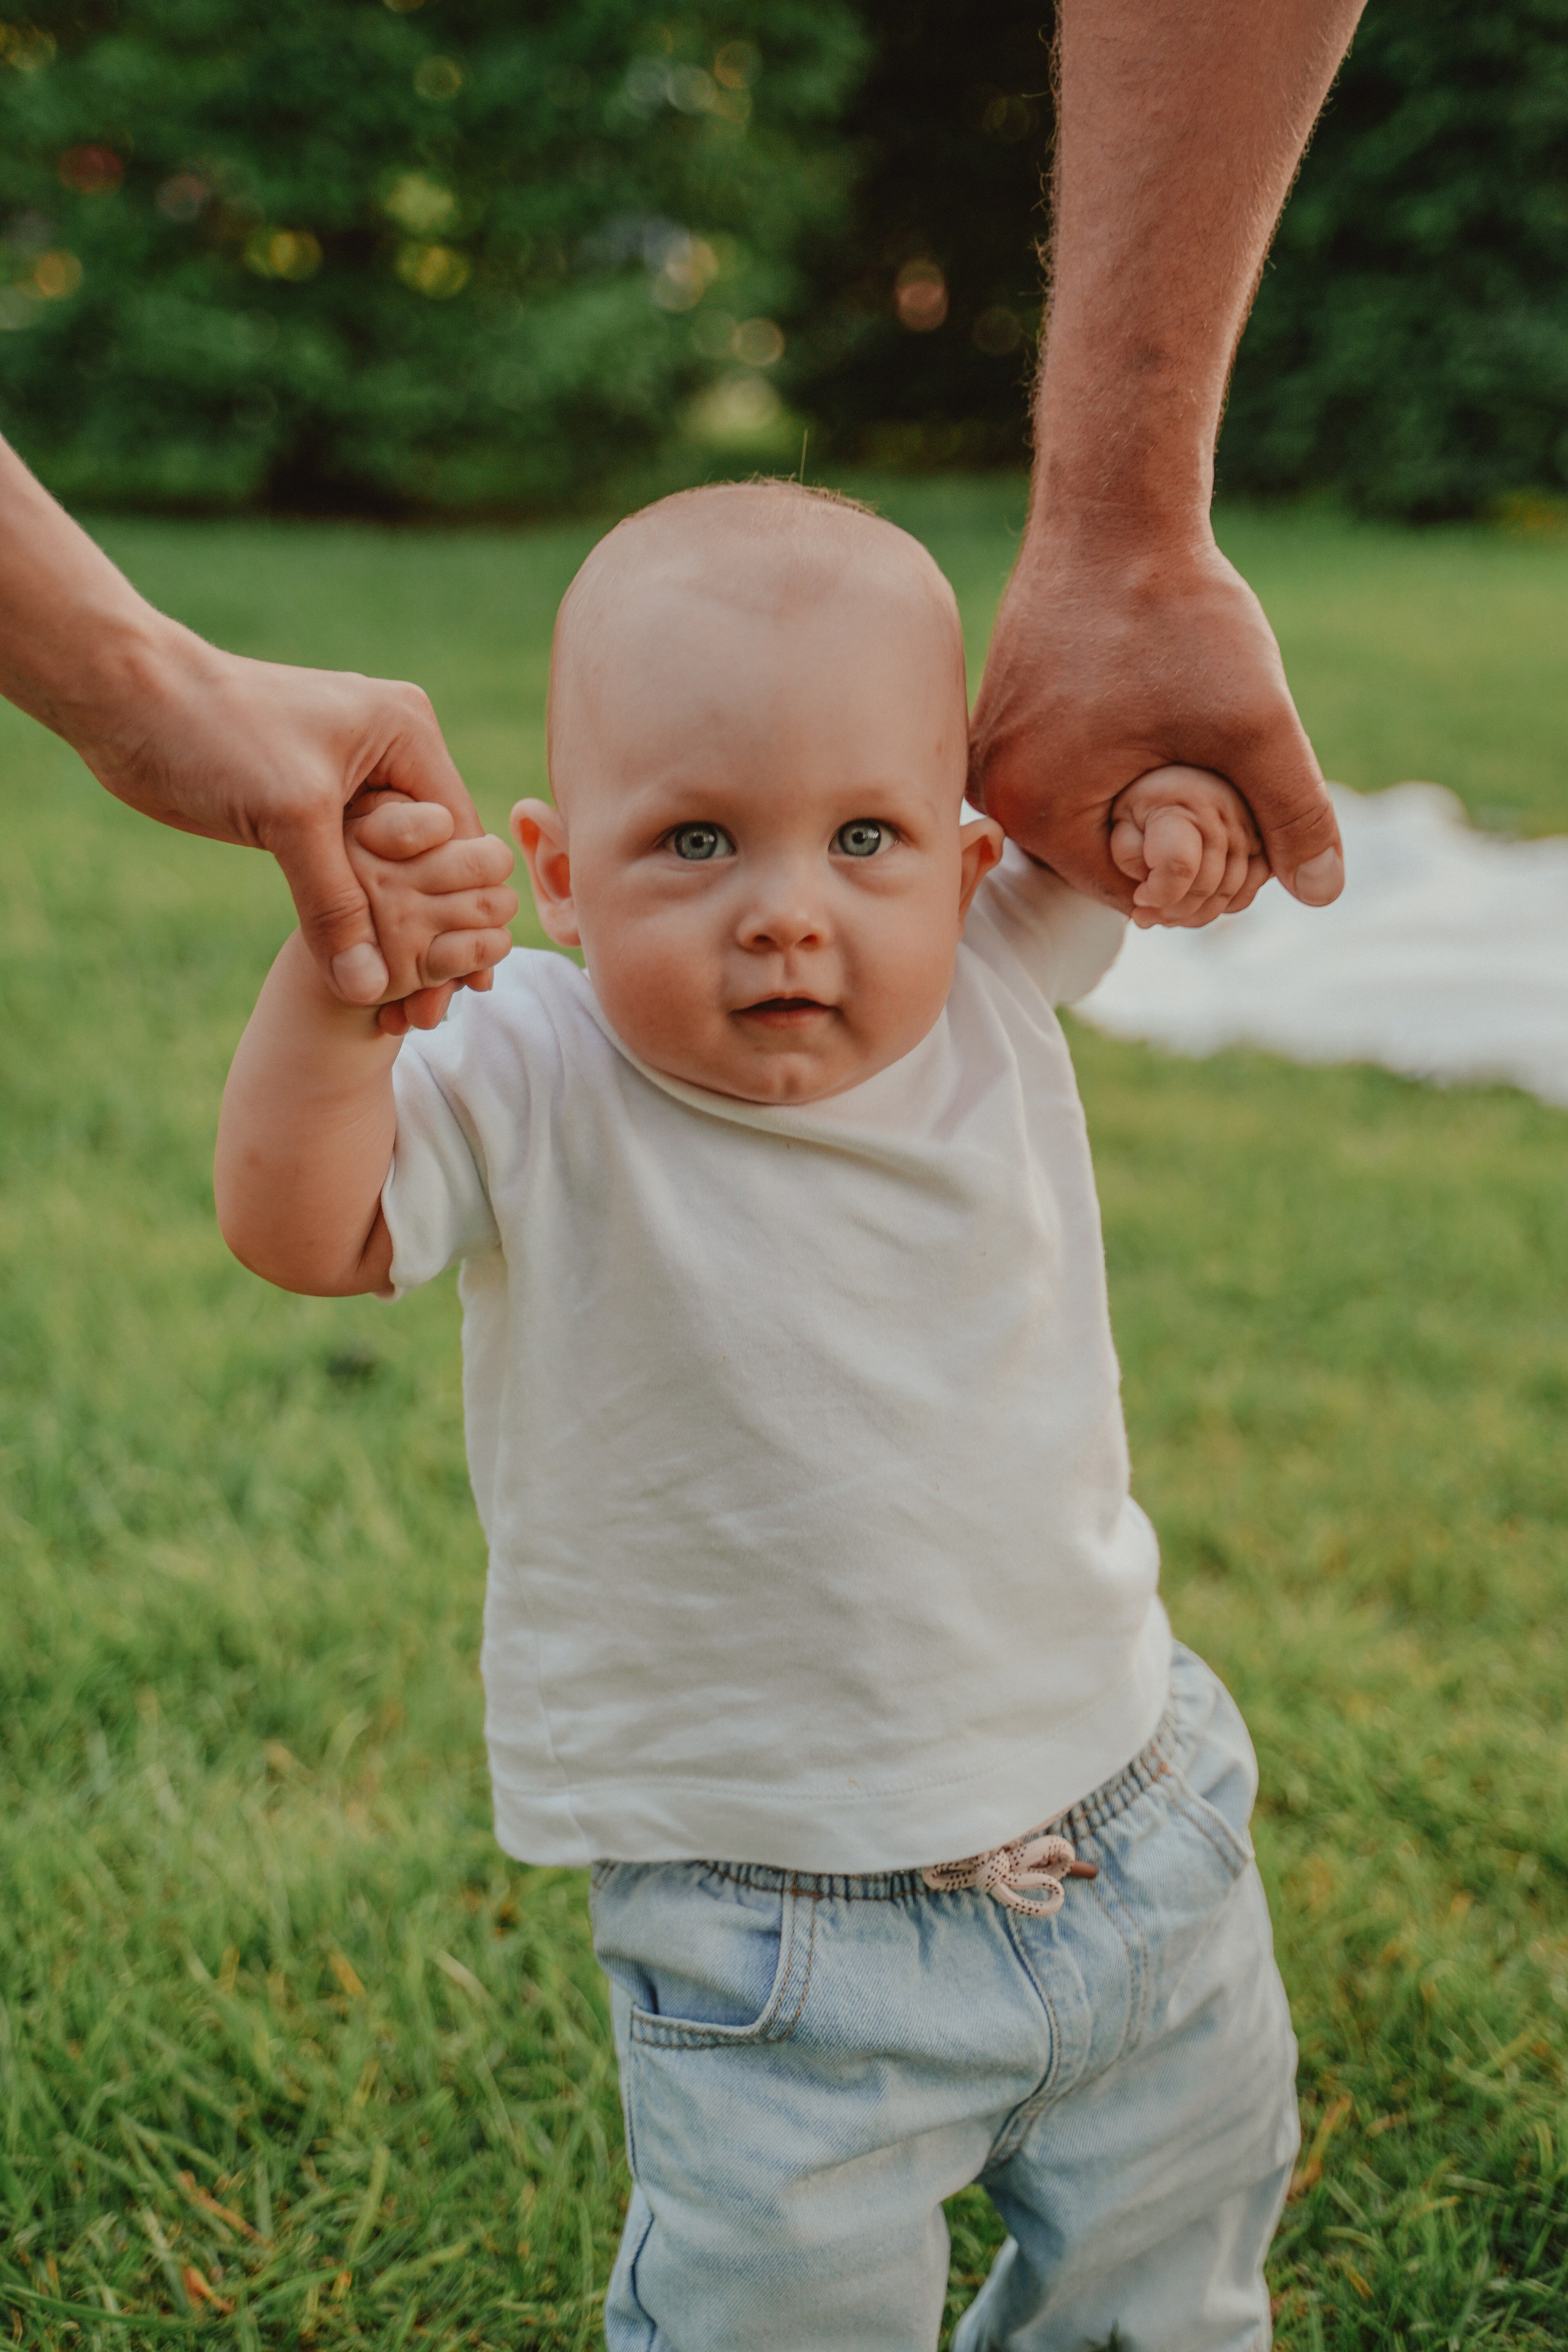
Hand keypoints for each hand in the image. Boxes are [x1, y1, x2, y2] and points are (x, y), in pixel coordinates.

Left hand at [82, 624, 501, 1008]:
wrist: (127, 700)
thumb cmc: (216, 732)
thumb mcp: (290, 818)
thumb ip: (334, 902)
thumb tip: (366, 987)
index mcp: (408, 734)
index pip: (461, 836)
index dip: (464, 913)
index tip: (467, 986)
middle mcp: (391, 756)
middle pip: (435, 865)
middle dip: (435, 940)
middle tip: (434, 1014)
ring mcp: (351, 786)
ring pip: (392, 879)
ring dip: (396, 945)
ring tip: (405, 1014)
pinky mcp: (310, 813)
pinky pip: (350, 879)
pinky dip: (357, 927)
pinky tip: (362, 981)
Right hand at [968, 526, 1343, 913]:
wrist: (1116, 508)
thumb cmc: (1177, 610)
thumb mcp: (1255, 720)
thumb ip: (1295, 811)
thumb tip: (1325, 892)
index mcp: (1037, 809)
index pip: (1133, 893)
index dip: (1204, 876)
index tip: (1249, 826)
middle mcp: (998, 790)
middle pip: (1108, 857)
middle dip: (1177, 839)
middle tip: (1234, 784)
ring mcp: (994, 751)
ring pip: (1094, 813)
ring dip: (1150, 799)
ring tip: (1199, 746)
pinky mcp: (1005, 714)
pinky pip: (1072, 770)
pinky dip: (1121, 763)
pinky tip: (1162, 719)